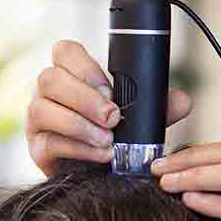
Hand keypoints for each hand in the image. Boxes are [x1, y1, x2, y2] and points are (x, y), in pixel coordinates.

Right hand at [27, 39, 192, 177]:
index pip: (64, 51)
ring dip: (79, 125)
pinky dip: (78, 149)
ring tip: (108, 140)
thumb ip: (158, 104)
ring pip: (42, 109)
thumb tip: (183, 101)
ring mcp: (36, 119)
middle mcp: (47, 91)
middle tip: (114, 117)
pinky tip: (101, 155)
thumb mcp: (138, 114)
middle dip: (85, 98)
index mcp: (70, 72)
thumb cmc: (114, 130)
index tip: (110, 88)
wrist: (99, 169)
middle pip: (50, 79)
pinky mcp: (37, 147)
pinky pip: (49, 142)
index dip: (84, 66)